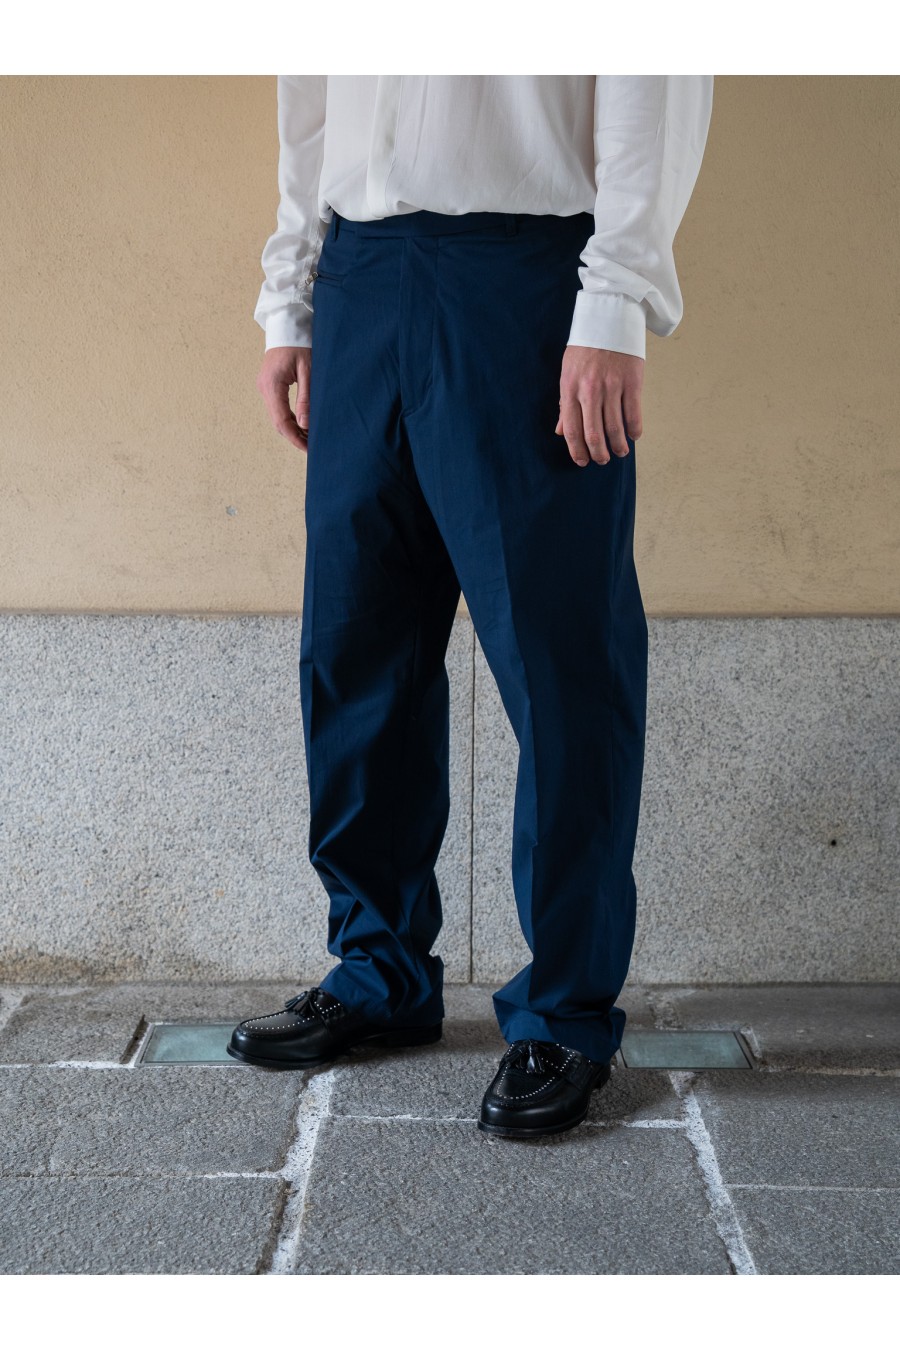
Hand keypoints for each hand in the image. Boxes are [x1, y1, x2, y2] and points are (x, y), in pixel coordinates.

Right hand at [256, 345, 311, 452]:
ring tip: (311, 436)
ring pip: (277, 416)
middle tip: (313, 445)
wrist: (288, 324)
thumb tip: (305, 425)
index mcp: (272, 385)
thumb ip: (306, 398)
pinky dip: (290, 418)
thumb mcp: (308, 370)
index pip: (281, 421)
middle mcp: (264, 388)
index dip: (295, 438)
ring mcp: (265, 387)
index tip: (308, 448)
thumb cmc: (300, 343)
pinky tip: (303, 423)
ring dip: (293, 428)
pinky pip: (278, 407)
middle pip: (278, 422)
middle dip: (295, 436)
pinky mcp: (269, 385)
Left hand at [556, 346, 643, 466]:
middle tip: (602, 460)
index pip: (572, 430)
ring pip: (615, 428)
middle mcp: (590, 391)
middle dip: (598, 454)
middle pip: (594, 434)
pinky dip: (634, 430)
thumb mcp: (567, 373)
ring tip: (619, 452)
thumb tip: (561, 432)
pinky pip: (633, 414)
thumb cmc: (585, 348)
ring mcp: (612, 387)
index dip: (577, 451)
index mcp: (570, 389)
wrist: (609, 318)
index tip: (582, 461)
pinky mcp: (632, 382)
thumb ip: (564, 404)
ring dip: (618, 446)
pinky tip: (633, 436)